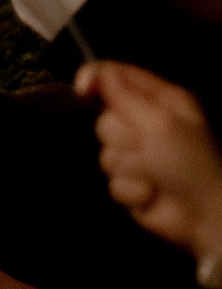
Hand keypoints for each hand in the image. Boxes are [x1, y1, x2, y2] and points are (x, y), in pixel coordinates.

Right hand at [77, 62, 221, 260]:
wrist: (207, 214)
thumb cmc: (191, 163)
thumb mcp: (161, 123)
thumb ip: (125, 98)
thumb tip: (96, 73)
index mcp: (162, 101)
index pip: (119, 77)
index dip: (97, 79)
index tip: (81, 89)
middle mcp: (148, 125)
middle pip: (105, 121)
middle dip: (123, 138)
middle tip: (148, 148)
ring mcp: (138, 157)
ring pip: (106, 155)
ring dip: (131, 168)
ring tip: (155, 176)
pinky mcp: (131, 185)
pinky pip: (112, 183)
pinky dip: (132, 190)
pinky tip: (152, 195)